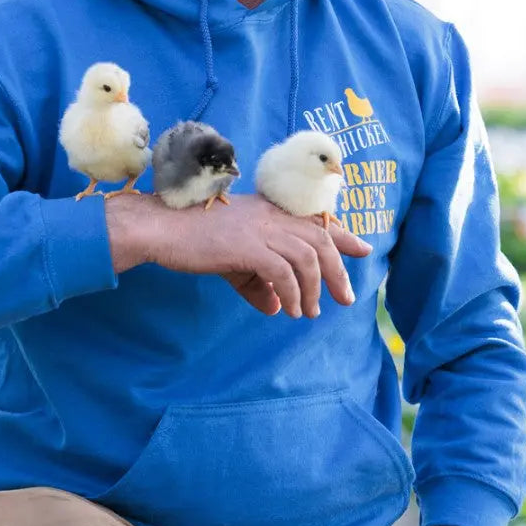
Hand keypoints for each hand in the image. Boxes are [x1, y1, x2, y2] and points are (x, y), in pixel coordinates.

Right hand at [106, 193, 371, 317]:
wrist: (162, 229)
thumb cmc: (193, 240)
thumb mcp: (232, 262)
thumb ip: (257, 284)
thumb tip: (276, 308)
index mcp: (269, 212)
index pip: (314, 221)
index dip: (342, 234)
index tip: (363, 249)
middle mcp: (270, 217)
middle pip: (319, 240)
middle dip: (338, 271)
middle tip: (346, 298)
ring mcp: (260, 230)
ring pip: (306, 258)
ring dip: (314, 289)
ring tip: (310, 312)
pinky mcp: (247, 247)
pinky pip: (282, 273)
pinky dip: (291, 293)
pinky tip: (288, 309)